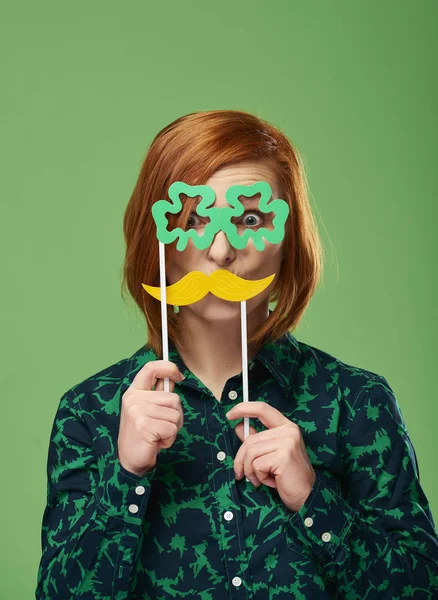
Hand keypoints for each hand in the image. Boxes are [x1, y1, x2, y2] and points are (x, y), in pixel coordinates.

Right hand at [118, 360, 184, 476]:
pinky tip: (156, 442)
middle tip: (161, 427)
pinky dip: (169, 438)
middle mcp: (133, 399)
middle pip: (173, 398)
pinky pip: (172, 428)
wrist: (129, 461)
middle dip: (175, 415)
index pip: (151, 368)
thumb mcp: (148, 410)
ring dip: (172, 428)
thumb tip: (173, 378)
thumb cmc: (142, 435)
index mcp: (134, 392)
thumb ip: (159, 394)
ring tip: (157, 434)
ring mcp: (137, 411)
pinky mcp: (144, 425)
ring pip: (175, 414)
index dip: (168, 368)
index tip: (179, 376)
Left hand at [226, 401, 315, 512]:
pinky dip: (259, 477)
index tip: (229, 414)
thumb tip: (238, 427)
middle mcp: (288, 431)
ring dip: (250, 471)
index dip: (243, 409)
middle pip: (251, 439)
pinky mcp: (283, 456)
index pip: (262, 409)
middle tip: (239, 474)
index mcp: (286, 427)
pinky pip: (257, 465)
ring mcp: (287, 442)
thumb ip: (256, 439)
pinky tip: (271, 481)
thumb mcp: (271, 454)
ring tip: (260, 479)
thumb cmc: (288, 476)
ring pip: (251, 452)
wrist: (307, 496)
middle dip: (241, 459)